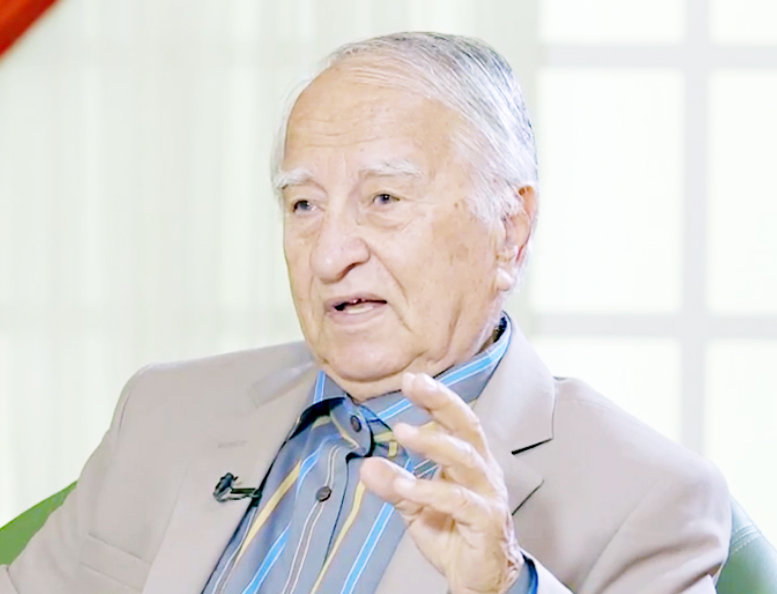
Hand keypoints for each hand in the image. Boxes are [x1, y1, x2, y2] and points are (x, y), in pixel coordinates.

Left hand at [360, 372, 523, 593]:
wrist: (480, 579)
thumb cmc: (454, 534)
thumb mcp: (416, 506)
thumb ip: (394, 485)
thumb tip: (367, 465)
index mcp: (468, 461)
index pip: (455, 420)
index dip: (436, 398)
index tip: (411, 379)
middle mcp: (482, 471)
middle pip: (466, 427)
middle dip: (441, 402)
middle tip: (415, 384)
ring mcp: (487, 494)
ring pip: (465, 459)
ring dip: (433, 443)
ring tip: (402, 433)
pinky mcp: (486, 520)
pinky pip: (458, 500)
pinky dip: (429, 490)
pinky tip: (405, 485)